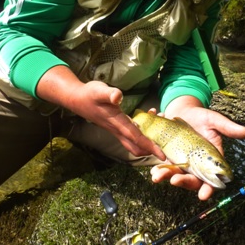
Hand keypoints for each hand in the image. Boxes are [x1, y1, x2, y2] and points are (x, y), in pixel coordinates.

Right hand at [36, 66, 164, 159]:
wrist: (77, 99)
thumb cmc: (89, 94)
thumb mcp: (99, 90)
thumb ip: (109, 94)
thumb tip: (118, 97)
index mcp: (116, 123)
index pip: (136, 138)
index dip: (150, 146)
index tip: (163, 154)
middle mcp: (117, 130)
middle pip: (136, 147)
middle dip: (151, 150)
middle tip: (166, 147)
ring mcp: (116, 130)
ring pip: (134, 143)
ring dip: (148, 142)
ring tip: (161, 130)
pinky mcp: (116, 127)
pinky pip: (132, 135)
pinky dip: (143, 133)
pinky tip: (150, 118)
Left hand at [149, 96, 244, 199]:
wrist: (182, 110)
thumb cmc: (201, 116)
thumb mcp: (213, 120)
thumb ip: (227, 127)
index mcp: (211, 159)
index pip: (212, 178)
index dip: (209, 188)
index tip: (203, 195)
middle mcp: (196, 164)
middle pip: (192, 180)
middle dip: (183, 182)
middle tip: (175, 180)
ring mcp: (182, 162)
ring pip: (176, 174)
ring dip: (167, 177)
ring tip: (157, 176)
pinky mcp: (169, 157)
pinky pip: (164, 167)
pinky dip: (159, 170)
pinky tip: (153, 171)